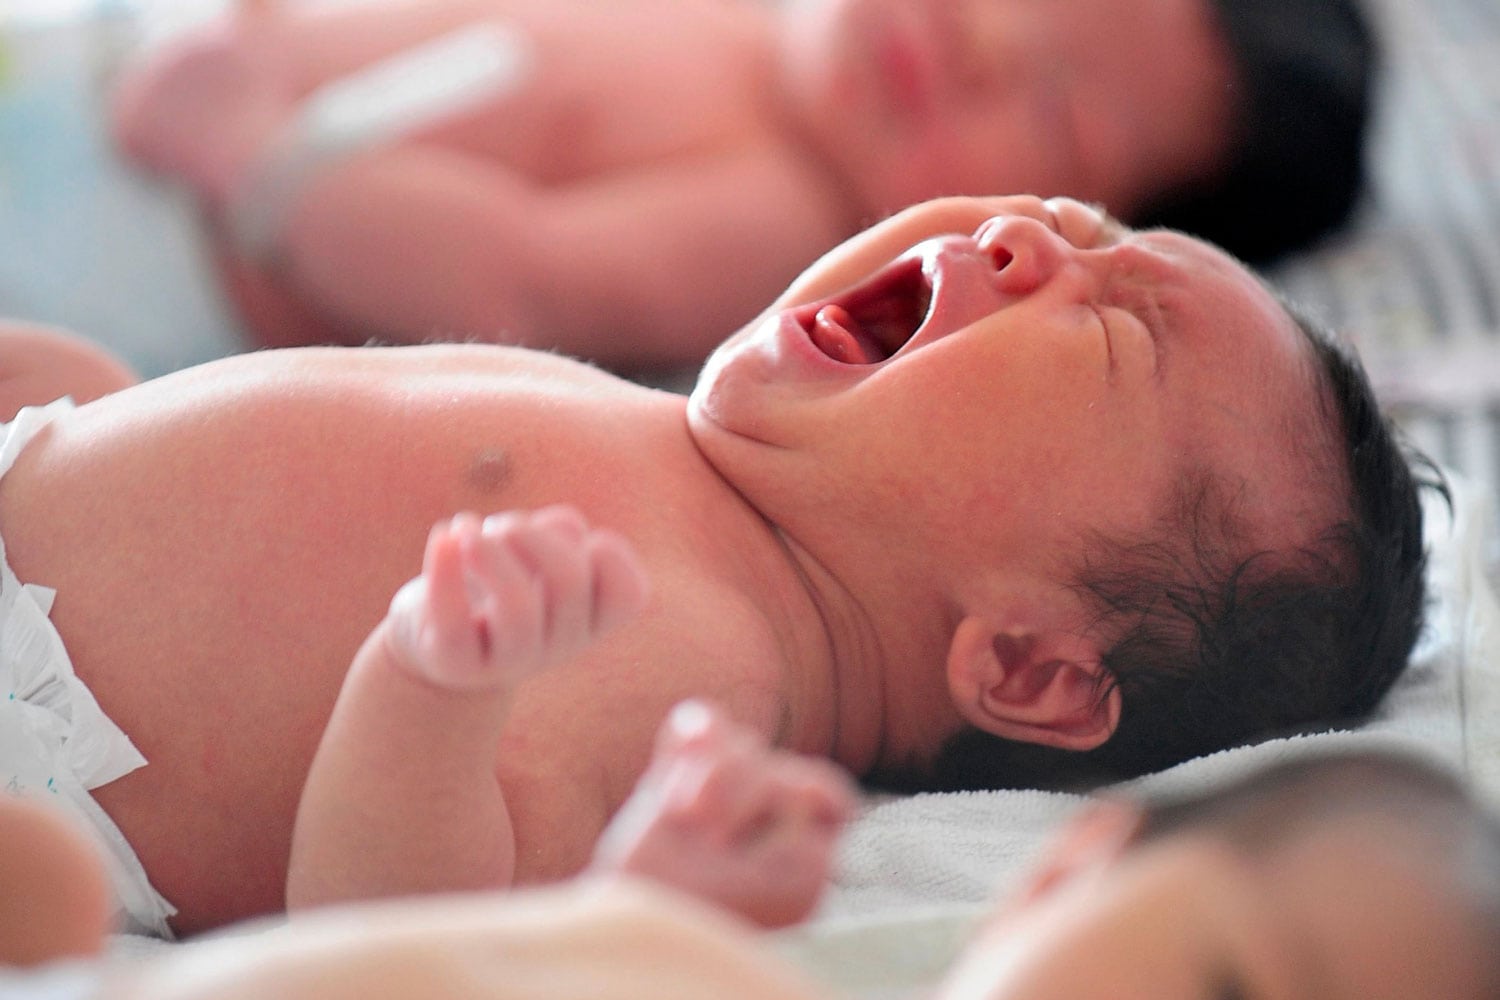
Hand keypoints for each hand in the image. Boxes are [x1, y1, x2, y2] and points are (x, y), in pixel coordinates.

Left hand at [383, 505, 648, 689]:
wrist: (437, 635)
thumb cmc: (499, 576)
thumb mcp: (537, 547)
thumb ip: (558, 531)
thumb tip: (540, 531)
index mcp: (590, 622)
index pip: (629, 594)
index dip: (604, 551)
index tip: (564, 537)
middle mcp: (559, 648)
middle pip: (569, 583)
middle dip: (534, 536)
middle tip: (501, 528)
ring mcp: (508, 662)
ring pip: (518, 608)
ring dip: (491, 551)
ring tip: (468, 534)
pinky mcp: (455, 664)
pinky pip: (454, 623)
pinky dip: (444, 571)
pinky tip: (443, 536)